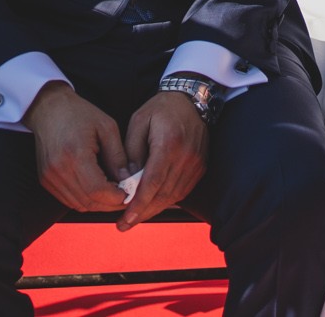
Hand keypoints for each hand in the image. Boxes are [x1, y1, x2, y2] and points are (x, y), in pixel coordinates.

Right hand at [22, 84, 131, 213]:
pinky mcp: (45, 180)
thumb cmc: (80, 114)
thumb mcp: (107, 127)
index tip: (131, 193)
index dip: (116, 198)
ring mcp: (50, 177)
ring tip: (114, 194)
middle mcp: (59, 170)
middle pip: (88, 202)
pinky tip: (97, 191)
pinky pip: (68, 200)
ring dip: (98, 204)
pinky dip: (85, 200)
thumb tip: (128, 180)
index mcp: (75, 155)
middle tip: (126, 197)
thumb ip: (118, 156)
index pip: (97, 190)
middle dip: (110, 204)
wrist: (48, 109)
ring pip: (78, 204)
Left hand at [117, 90, 208, 228]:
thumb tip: (125, 181)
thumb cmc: (160, 109)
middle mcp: (186, 156)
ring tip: (134, 218)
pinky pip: (182, 190)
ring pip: (173, 196)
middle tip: (123, 225)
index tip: (125, 218)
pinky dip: (166, 201)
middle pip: (163, 194)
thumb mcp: (138, 121)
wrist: (191, 99)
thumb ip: (131, 151)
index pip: (153, 181)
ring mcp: (196, 163)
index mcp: (169, 143)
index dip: (139, 203)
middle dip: (142, 212)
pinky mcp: (200, 167)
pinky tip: (152, 205)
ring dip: (153, 209)